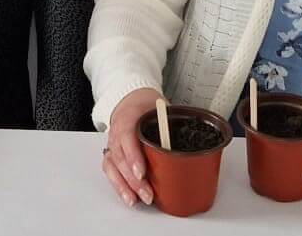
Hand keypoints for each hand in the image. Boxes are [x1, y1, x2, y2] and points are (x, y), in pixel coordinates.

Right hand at [100, 87, 161, 205]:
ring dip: (125, 186)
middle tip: (148, 193)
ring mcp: (112, 144)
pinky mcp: (111, 154)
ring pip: (113, 167)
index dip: (133, 157)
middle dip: (134, 180)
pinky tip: (129, 197)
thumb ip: (170, 124)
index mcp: (129, 118)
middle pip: (121, 158)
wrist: (131, 101)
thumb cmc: (146, 107)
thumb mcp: (160, 109)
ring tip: (138, 199)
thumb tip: (190, 143)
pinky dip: (119, 186)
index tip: (141, 173)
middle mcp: (117, 132)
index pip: (127, 138)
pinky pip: (110, 171)